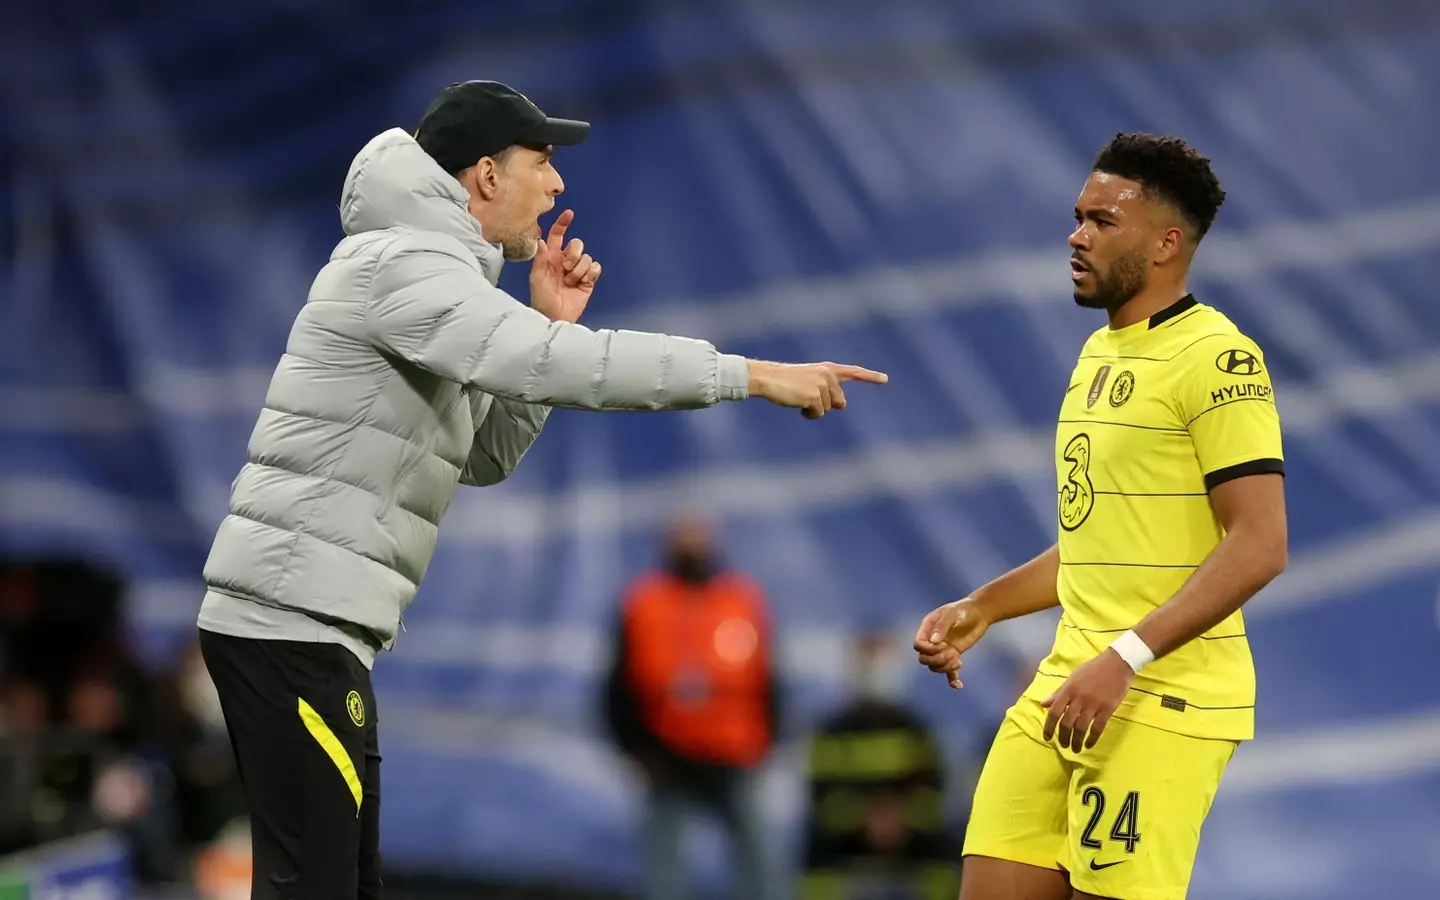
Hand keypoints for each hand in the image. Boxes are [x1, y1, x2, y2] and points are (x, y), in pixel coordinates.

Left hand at [530, 209, 600, 322]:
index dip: (563, 223)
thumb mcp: (537, 277)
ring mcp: (578, 270)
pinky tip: (582, 283)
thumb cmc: (542, 298)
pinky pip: (596, 267)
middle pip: (577, 243)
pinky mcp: (589, 279)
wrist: (555, 316)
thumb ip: (540, 258)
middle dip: (573, 254)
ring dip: (579, 270)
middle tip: (566, 269)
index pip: (558, 235)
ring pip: (587, 257)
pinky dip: (590, 274)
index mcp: (552, 257)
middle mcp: (566, 260)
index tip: (569, 214)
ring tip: (570, 282)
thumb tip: (542, 239)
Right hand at [747, 360, 888, 418]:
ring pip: (828, 409)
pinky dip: (809, 414)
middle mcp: (828, 375)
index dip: (870, 377)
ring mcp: (822, 385)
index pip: (853, 372)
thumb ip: (828, 389)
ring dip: (814, 410)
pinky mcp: (815, 396)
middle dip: (826, 405)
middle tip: (805, 397)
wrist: (767, 377)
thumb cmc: (784, 380)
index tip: (885, 379)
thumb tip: (843, 405)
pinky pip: (818, 414)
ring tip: (797, 398)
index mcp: (827, 368)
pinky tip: (797, 405)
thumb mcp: (809, 380)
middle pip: (839, 402)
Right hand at [913, 598, 990, 688]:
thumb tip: (934, 642)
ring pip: (935, 667)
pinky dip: (952, 680)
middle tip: (952, 654)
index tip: (943, 645)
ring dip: (945, 668)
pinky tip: (959, 685)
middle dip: (936, 660)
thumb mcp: (951, 614)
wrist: (978, 613)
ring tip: (958, 662)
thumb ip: (942, 626)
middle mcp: (932, 642)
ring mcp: (942, 650)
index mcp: (927, 630)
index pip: (918, 646)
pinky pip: (949, 672)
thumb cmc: (963, 610)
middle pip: (924, 659)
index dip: (928, 650)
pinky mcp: (954, 656)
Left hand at [1041, 649, 1133, 751]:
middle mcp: (1079, 698)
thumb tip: (1043, 704)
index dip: (1048, 727)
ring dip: (1076, 741)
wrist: (1117, 663)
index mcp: (1068, 690)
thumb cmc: (1093, 669)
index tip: (1047, 737)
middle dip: (1063, 737)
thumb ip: (1059, 692)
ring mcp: (1093, 704)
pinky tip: (1089, 745)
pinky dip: (1092, 739)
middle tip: (1063, 745)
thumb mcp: (1073, 677)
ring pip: (1081, 728)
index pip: (1054, 712)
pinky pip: (1098, 728)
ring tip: (1075, 748)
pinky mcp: (1107, 708)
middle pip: (1066, 723)